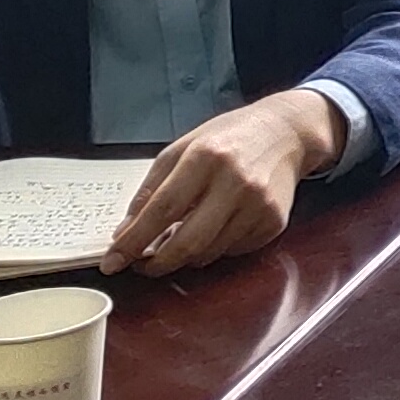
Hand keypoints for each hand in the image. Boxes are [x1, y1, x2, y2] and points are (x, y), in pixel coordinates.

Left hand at [98, 90, 338, 275]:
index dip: (133, 241)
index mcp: (206, 157)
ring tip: (179, 239)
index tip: (112, 261)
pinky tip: (215, 227)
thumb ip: (152, 188)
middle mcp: (235, 182)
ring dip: (186, 255)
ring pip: (208, 253)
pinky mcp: (273, 222)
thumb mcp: (183, 148)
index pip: (161, 209)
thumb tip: (126, 232)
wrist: (286, 133)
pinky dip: (214, 247)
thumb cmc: (228, 138)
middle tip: (142, 266)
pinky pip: (232, 251)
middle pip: (187, 242)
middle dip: (157, 262)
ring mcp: (259, 205)